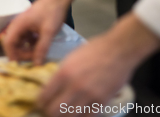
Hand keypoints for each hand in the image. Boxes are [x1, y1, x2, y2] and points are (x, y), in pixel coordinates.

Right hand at [2, 0, 68, 63]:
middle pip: (13, 43)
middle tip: (33, 60)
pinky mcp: (30, 26)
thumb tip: (36, 64)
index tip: (19, 65)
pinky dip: (32, 44)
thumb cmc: (52, 12)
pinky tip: (41, 46)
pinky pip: (26, 38)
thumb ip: (42, 49)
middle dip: (21, 54)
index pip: (8, 43)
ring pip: (20, 42)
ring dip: (27, 50)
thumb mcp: (48, 32)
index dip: (12, 55)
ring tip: (39, 54)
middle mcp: (18, 25)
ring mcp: (24, 25)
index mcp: (19, 25)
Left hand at [39, 13, 159, 116]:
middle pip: (54, 111)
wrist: (119, 49)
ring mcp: (89, 96)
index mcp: (64, 73)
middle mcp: (75, 86)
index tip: (40, 103)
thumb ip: (61, 73)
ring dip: (64, 116)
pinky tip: (78, 113)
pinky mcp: (102, 101)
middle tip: (50, 110)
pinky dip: (81, 116)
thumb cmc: (95, 49)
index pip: (44, 96)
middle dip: (49, 112)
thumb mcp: (71, 57)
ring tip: (63, 112)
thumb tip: (51, 86)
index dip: (40, 102)